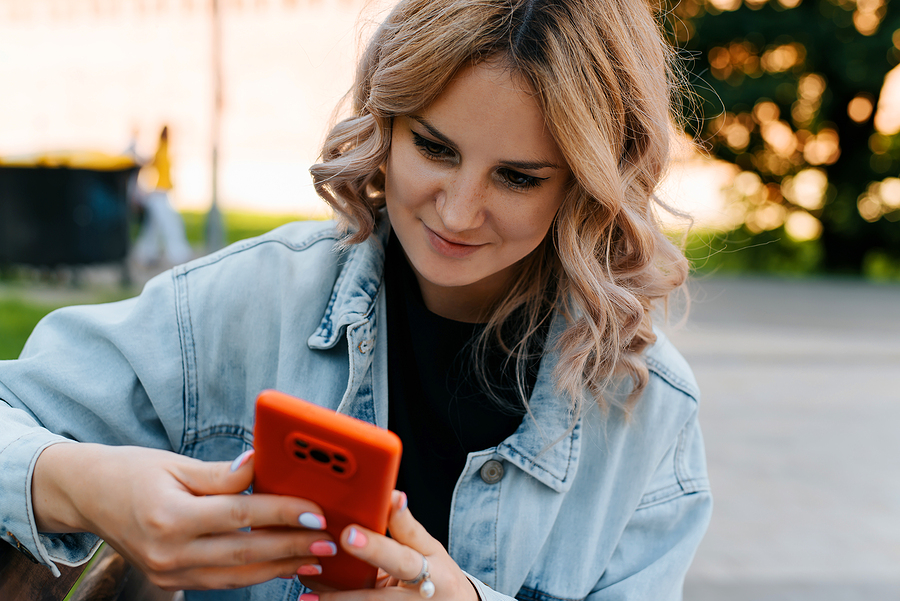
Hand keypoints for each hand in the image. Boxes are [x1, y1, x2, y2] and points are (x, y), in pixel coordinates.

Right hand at [33, 443, 338, 589]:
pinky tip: (281, 566)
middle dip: (292, 547)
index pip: (242, 515)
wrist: (87, 496)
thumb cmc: (132, 471)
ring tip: (315, 558)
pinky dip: (254, 576)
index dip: (283, 514)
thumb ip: (222, 473)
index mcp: (170, 515)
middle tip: (329, 542)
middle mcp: (168, 551)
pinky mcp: (169, 581)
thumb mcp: (175, 463)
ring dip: (280, 568)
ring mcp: (167, 572)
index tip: (317, 512)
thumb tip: (262, 465)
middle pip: (245, 552)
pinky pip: (220, 581)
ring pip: (236, 576)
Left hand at [300, 491, 478, 600]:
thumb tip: (392, 495)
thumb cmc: (440, 574)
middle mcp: (414, 599)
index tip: (348, 534)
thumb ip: (406, 526)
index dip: (374, 547)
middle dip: (342, 593)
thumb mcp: (430, 547)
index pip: (400, 559)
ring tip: (306, 594)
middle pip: (374, 598)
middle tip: (310, 580)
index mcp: (430, 573)